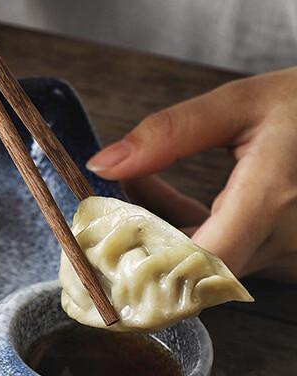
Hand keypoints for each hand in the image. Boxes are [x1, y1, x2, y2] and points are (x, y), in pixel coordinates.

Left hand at [85, 67, 296, 280]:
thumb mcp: (241, 104)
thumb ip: (169, 134)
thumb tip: (104, 163)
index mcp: (271, 200)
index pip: (196, 265)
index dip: (145, 268)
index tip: (102, 248)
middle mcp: (283, 239)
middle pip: (189, 271)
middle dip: (136, 246)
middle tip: (99, 213)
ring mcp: (285, 253)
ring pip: (199, 266)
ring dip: (154, 235)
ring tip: (130, 184)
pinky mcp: (281, 254)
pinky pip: (218, 256)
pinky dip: (180, 231)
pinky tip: (154, 194)